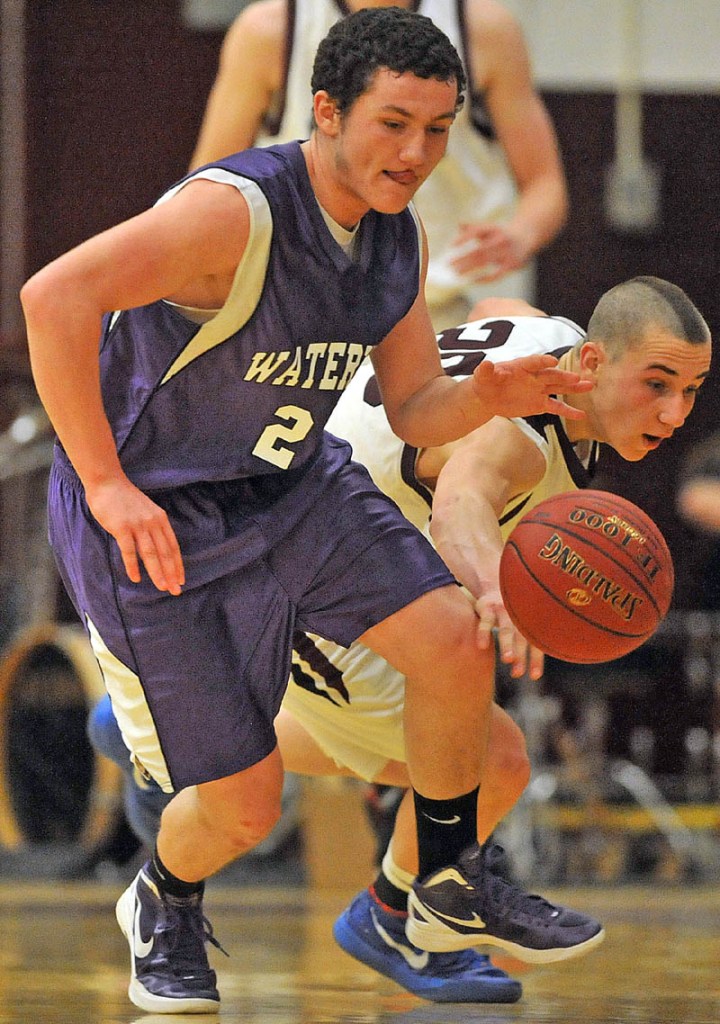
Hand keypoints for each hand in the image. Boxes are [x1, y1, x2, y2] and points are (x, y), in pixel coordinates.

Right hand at [85, 477, 184, 594]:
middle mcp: (152, 523)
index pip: (173, 546)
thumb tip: (157, 549)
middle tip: (176, 590)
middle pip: (165, 553)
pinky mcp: (121, 528)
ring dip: (157, 572)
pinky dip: (133, 566)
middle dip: (171, 573)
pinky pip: (129, 551)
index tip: (181, 580)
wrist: (108, 482)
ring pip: (150, 554)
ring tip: (162, 587)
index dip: (178, 564)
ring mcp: (137, 525)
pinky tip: (136, 578)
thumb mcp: (147, 511)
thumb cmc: (125, 499)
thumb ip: (153, 528)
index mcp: (161, 519)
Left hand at [450, 222, 529, 282]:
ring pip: (485, 261)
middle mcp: (500, 239)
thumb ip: (474, 228)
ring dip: (469, 268)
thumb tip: (459, 224)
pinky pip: (496, 274)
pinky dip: (484, 278)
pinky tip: (472, 280)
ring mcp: (507, 252)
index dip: (464, 238)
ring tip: (457, 273)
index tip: (451, 246)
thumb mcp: (490, 228)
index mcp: (494, 228)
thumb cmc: (502, 234)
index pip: (477, 231)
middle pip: (479, 249)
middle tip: (449, 265)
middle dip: (463, 258)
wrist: (528, 237)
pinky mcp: (512, 265)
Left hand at [472, 354, 592, 420]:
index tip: (553, 361)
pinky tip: (581, 415)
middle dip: (563, 376)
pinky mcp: (540, 404)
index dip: (542, 361)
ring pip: (559, 388)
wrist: (488, 396)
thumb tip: (486, 364)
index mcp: (521, 366)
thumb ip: (485, 370)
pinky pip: (556, 407)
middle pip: (551, 375)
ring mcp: (539, 390)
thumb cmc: (486, 382)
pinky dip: (568, 411)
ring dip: (574, 388)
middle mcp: (534, 376)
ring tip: (589, 386)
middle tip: (576, 378)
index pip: (534, 362)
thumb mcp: (482, 376)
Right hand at [474, 590, 543, 679]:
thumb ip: (529, 643)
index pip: (535, 643)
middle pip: (522, 638)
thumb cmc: (511, 612)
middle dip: (521, 655)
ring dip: (507, 644)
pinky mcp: (487, 607)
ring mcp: (503, 611)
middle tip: (518, 673)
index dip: (536, 660)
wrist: (493, 584)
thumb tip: (536, 676)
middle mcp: (518, 617)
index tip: (534, 676)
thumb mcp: (521, 623)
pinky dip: (483, 633)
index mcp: (529, 623)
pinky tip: (482, 646)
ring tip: (507, 660)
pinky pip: (485, 621)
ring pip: (506, 629)